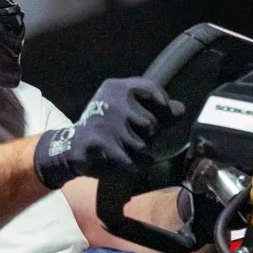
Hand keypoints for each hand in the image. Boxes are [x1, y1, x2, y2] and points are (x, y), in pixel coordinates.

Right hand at [33, 77, 183, 188]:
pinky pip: (132, 161)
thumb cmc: (106, 126)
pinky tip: (118, 161)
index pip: (153, 90)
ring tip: (123, 149)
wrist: (71, 145)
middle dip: (148, 137)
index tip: (163, 115)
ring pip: (143, 146)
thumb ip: (155, 109)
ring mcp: (106, 123)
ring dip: (139, 154)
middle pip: (152, 124)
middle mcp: (112, 101)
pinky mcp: (101, 144)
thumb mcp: (126, 110)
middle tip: (131, 137)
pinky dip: (130, 166)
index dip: (163, 106)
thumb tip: (181, 110)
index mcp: (117, 87)